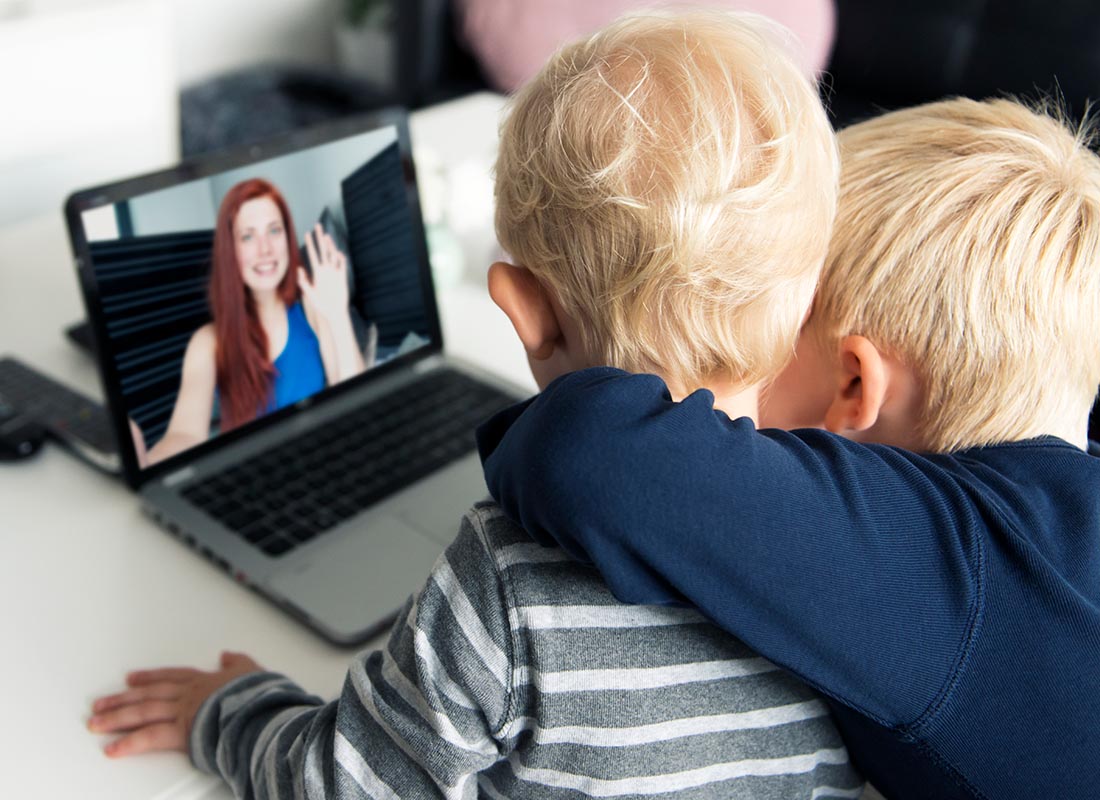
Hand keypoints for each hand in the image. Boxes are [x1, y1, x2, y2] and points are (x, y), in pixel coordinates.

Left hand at [88, 651, 260, 757]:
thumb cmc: (257, 695)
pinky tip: (112, 749)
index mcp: (204, 681)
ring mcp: (181, 712)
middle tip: (100, 703)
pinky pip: (149, 738)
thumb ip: (238, 663)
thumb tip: (230, 656)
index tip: (132, 679)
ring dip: (116, 717)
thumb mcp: (252, 670)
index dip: (150, 678)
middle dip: (122, 699)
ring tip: (96, 723)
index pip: (170, 677)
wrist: (257, 709)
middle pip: (148, 694)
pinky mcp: (180, 733)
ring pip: (143, 712)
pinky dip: (129, 743)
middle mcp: (187, 694)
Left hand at [299, 224, 350, 326]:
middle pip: (323, 250)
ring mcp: (334, 273)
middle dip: (320, 238)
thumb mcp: (310, 294)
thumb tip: (299, 269)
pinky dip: (340, 259)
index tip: (307, 233)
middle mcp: (326, 270)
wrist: (334, 312)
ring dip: (330, 246)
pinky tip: (338, 254)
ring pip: (332, 255)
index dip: (310, 244)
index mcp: (317, 273)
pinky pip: (342, 266)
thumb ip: (304, 282)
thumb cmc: (321, 305)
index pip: (312, 254)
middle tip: (318, 225)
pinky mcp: (342, 278)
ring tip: (326, 237)